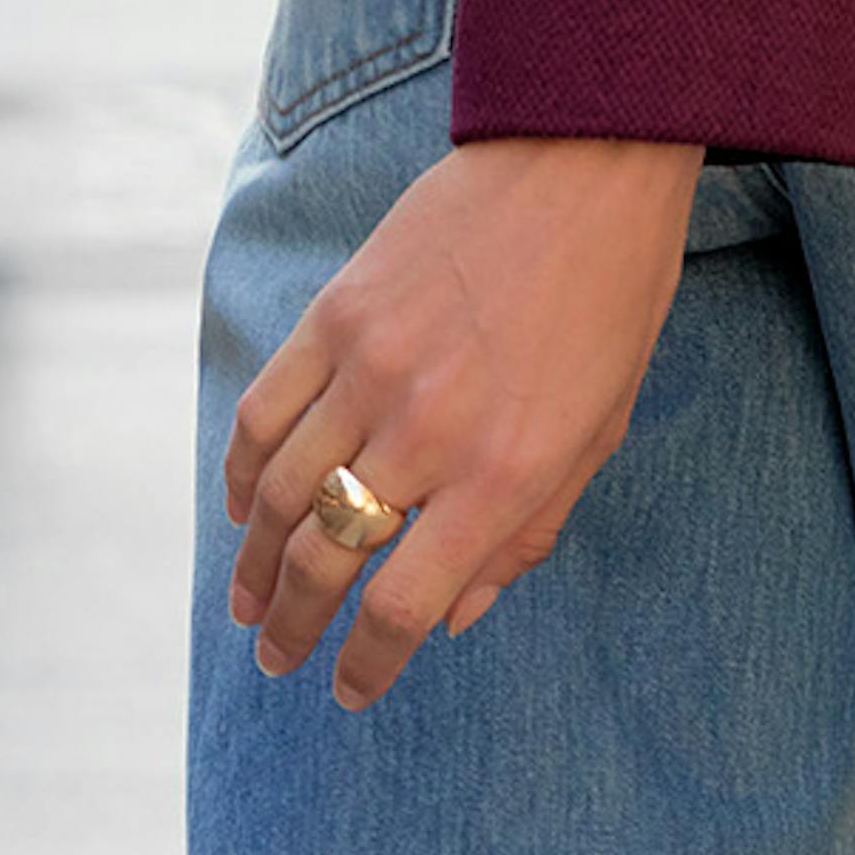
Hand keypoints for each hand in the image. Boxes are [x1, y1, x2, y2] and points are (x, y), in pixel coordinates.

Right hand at [221, 134, 702, 712]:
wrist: (582, 163)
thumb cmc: (611, 301)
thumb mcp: (597, 433)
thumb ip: (525, 534)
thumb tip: (454, 618)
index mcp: (504, 472)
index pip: (402, 606)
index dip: (367, 666)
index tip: (350, 692)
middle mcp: (428, 429)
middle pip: (324, 561)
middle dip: (293, 629)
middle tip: (277, 660)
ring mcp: (372, 366)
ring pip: (278, 495)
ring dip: (252, 565)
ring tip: (247, 604)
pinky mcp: (337, 313)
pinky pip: (266, 411)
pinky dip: (243, 471)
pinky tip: (244, 508)